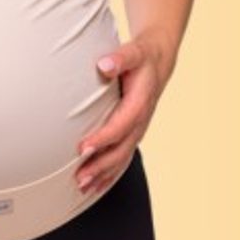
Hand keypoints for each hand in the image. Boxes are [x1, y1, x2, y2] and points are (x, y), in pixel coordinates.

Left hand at [75, 34, 168, 194]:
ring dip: (104, 174)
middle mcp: (141, 119)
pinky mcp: (133, 132)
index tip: (83, 148)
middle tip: (80, 177)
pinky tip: (97, 184)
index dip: (103, 139)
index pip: (120, 125)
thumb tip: (105, 64)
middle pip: (121, 149)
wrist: (158, 59)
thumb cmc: (142, 56)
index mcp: (140, 102)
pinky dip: (110, 172)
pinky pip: (123, 156)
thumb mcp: (133, 52)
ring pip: (122, 157)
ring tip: (84, 187)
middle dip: (102, 165)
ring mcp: (138, 128)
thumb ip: (120, 58)